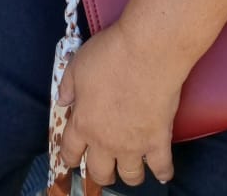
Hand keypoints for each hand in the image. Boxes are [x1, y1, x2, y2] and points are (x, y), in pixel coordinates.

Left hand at [57, 23, 178, 188]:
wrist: (147, 51)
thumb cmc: (109, 54)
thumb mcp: (77, 65)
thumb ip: (67, 86)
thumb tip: (63, 101)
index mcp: (83, 123)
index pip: (70, 152)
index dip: (69, 157)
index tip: (72, 158)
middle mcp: (106, 142)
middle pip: (99, 172)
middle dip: (100, 173)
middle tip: (104, 167)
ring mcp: (134, 145)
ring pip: (129, 176)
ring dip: (128, 175)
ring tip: (131, 167)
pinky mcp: (159, 141)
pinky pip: (162, 168)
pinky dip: (163, 172)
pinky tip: (162, 171)